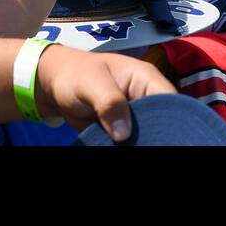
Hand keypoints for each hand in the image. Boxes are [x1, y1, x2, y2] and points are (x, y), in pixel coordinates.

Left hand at [34, 46, 174, 140]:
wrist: (57, 85)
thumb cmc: (75, 74)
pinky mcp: (125, 129)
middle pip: (163, 120)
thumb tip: (123, 133)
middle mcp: (146, 97)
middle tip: (144, 144)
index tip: (161, 136)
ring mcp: (136, 115)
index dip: (169, 117)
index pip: (169, 99)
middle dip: (156, 134)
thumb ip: (109, 101)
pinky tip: (125, 150)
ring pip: (150, 133)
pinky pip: (134, 141)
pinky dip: (131, 147)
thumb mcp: (91, 83)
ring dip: (143, 142)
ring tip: (134, 147)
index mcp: (146, 79)